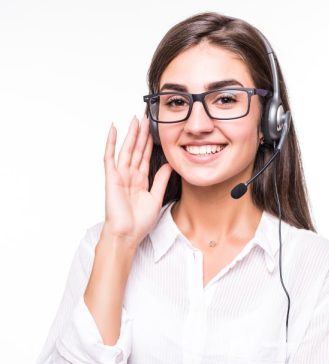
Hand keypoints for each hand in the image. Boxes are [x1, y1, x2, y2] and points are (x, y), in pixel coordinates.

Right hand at [103, 113, 172, 243]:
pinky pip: (110, 157)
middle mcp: (130, 176)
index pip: (146, 157)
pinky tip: (113, 129)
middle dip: (141, 133)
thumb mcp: (156, 198)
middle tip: (145, 116)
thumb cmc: (139, 223)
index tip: (154, 129)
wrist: (127, 234)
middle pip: (136, 150)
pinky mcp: (111, 178)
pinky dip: (111, 142)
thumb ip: (162, 180)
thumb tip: (170, 165)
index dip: (149, 143)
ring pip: (126, 149)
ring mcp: (120, 176)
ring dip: (130, 134)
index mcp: (140, 181)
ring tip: (135, 118)